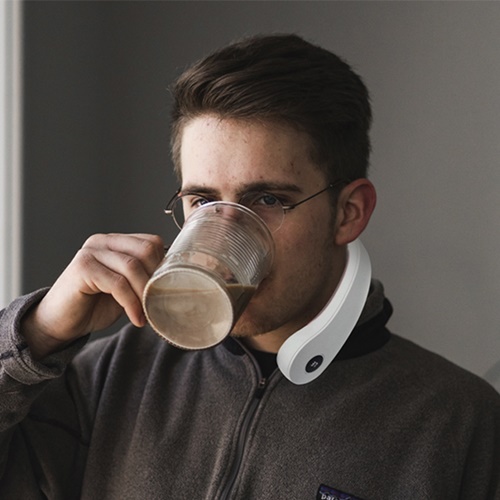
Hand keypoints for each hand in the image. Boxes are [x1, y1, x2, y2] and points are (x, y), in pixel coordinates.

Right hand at [22, 233, 164, 358]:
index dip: (164, 267)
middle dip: (157, 279)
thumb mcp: (127, 289)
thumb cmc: (94, 306)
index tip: (167, 290)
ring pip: (133, 267)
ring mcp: (91, 252)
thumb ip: (143, 278)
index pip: (151, 243)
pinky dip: (131, 303)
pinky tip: (135, 318)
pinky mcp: (82, 267)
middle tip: (158, 303)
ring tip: (147, 314)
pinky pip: (118, 283)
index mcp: (116, 242)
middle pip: (146, 250)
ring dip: (145, 295)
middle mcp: (103, 241)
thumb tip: (174, 280)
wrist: (60, 323)